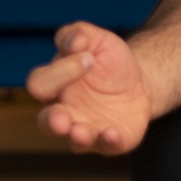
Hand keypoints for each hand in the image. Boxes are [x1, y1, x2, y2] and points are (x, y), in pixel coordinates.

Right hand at [25, 21, 151, 154]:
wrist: (139, 80)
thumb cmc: (107, 61)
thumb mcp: (96, 39)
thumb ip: (79, 34)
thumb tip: (73, 41)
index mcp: (54, 85)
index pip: (41, 83)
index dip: (61, 71)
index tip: (89, 58)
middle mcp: (64, 112)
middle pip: (46, 122)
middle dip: (52, 122)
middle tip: (61, 118)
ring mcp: (86, 128)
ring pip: (74, 141)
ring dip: (77, 137)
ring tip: (81, 132)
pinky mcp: (110, 140)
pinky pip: (107, 146)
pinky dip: (109, 141)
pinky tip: (113, 132)